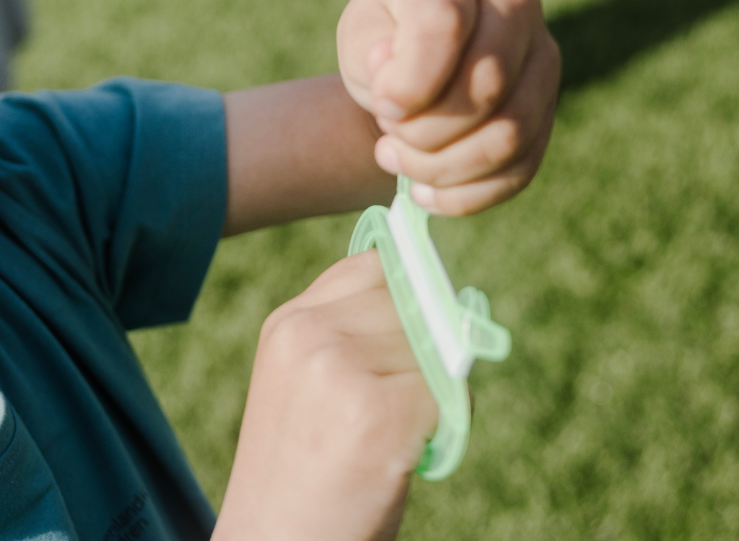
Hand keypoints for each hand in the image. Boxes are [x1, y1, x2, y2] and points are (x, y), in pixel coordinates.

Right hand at [216, 252, 435, 540]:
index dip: (410, 297)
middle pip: (413, 302)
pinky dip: (443, 426)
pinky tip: (402, 457)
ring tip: (394, 436)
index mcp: (288, 321)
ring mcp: (338, 368)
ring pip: (435, 346)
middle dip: (429, 346)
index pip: (375, 265)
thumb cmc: (306, 474)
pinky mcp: (375, 414)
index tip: (417, 333)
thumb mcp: (307, 383)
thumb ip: (356, 333)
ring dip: (438, 389)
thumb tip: (450, 302)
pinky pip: (446, 394)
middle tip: (404, 404)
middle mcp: (308, 333)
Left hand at [337, 0, 558, 215]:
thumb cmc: (383, 42)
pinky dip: (466, 195)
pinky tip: (424, 193)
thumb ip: (369, 51)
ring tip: (397, 160)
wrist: (412, 68)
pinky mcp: (548, 113)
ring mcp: (542, 61)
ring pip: (509, 135)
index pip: (444, 25)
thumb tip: (393, 70)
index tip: (381, 104)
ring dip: (442, 167)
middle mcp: (516, 8)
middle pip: (485, 87)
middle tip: (387, 131)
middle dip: (423, 129)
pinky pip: (520, 171)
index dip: (409, 80)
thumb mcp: (360, 36)